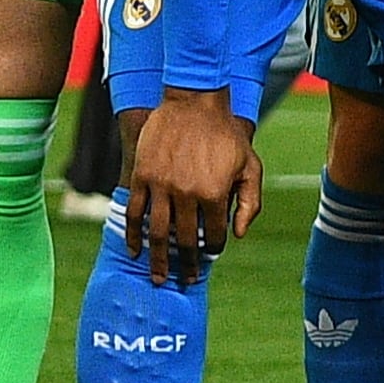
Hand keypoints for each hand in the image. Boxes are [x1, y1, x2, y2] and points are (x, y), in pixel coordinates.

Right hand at [126, 87, 262, 289]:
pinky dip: (133, 235)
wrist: (195, 103)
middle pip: (184, 241)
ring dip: (158, 260)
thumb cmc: (227, 136)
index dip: (213, 250)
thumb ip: (250, 203)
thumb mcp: (250, 166)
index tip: (210, 256)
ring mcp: (161, 186)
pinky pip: (134, 212)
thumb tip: (238, 236)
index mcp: (215, 194)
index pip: (213, 235)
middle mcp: (187, 194)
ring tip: (160, 278)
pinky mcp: (142, 176)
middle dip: (187, 265)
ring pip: (158, 233)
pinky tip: (136, 250)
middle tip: (186, 279)